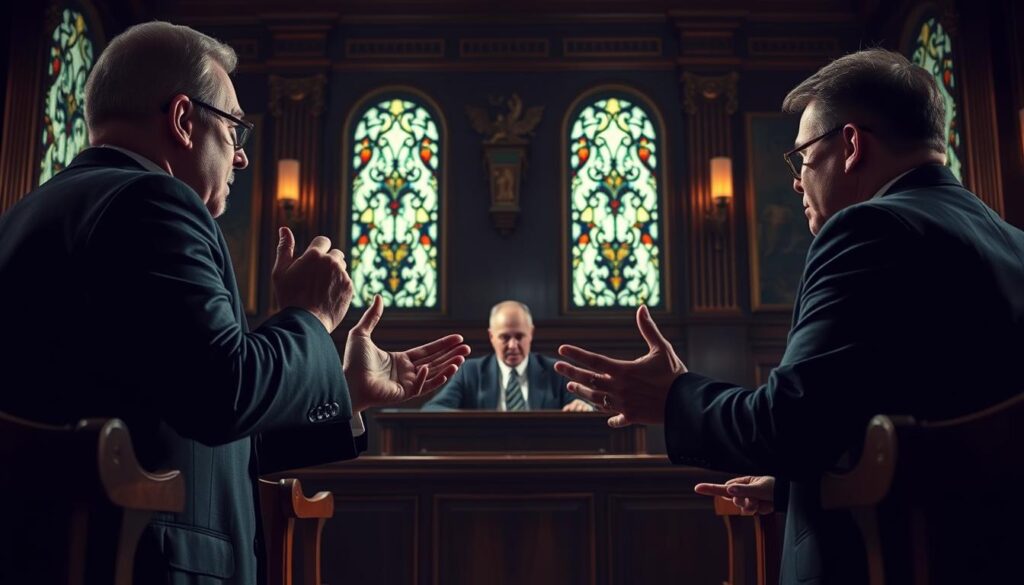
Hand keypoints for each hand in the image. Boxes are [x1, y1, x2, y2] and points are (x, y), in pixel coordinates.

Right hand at [271, 227, 351, 332]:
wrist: (306, 322)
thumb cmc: (289, 297)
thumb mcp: (280, 272)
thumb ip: (284, 248)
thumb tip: (284, 228)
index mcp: (314, 255)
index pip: (323, 241)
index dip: (317, 250)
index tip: (312, 261)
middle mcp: (331, 262)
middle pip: (335, 253)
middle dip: (327, 261)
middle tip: (316, 277)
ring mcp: (342, 274)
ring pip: (342, 267)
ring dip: (334, 272)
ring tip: (321, 288)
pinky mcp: (350, 287)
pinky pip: (346, 280)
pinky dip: (339, 285)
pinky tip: (328, 295)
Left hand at [343, 295, 470, 412]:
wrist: (346, 381)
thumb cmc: (352, 361)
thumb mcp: (362, 333)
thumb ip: (372, 316)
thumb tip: (378, 296)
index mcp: (400, 360)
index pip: (427, 351)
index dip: (443, 344)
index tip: (457, 338)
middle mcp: (406, 372)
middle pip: (435, 362)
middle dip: (452, 354)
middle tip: (468, 347)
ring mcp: (407, 384)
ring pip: (434, 375)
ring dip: (448, 366)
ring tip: (462, 358)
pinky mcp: (404, 394)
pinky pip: (421, 386)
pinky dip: (430, 378)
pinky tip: (432, 367)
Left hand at [554, 305, 685, 427]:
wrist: (685, 404)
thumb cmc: (674, 374)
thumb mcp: (662, 348)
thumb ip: (648, 329)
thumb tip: (641, 308)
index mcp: (623, 370)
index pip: (593, 360)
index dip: (576, 354)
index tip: (561, 349)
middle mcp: (618, 388)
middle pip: (589, 379)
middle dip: (571, 372)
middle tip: (556, 367)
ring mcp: (623, 404)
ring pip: (595, 399)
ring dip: (582, 392)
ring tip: (571, 386)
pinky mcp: (631, 416)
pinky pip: (615, 417)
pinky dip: (610, 416)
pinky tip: (607, 417)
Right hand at [694, 476, 774, 514]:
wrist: (789, 494)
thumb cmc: (775, 486)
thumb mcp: (759, 487)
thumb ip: (744, 490)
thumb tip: (729, 491)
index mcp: (743, 482)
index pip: (725, 487)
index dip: (711, 488)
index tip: (697, 488)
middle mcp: (745, 490)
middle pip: (734, 500)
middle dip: (744, 502)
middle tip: (755, 498)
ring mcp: (751, 499)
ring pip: (745, 508)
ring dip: (755, 507)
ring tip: (764, 501)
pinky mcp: (757, 507)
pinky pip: (755, 512)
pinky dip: (763, 510)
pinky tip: (769, 504)